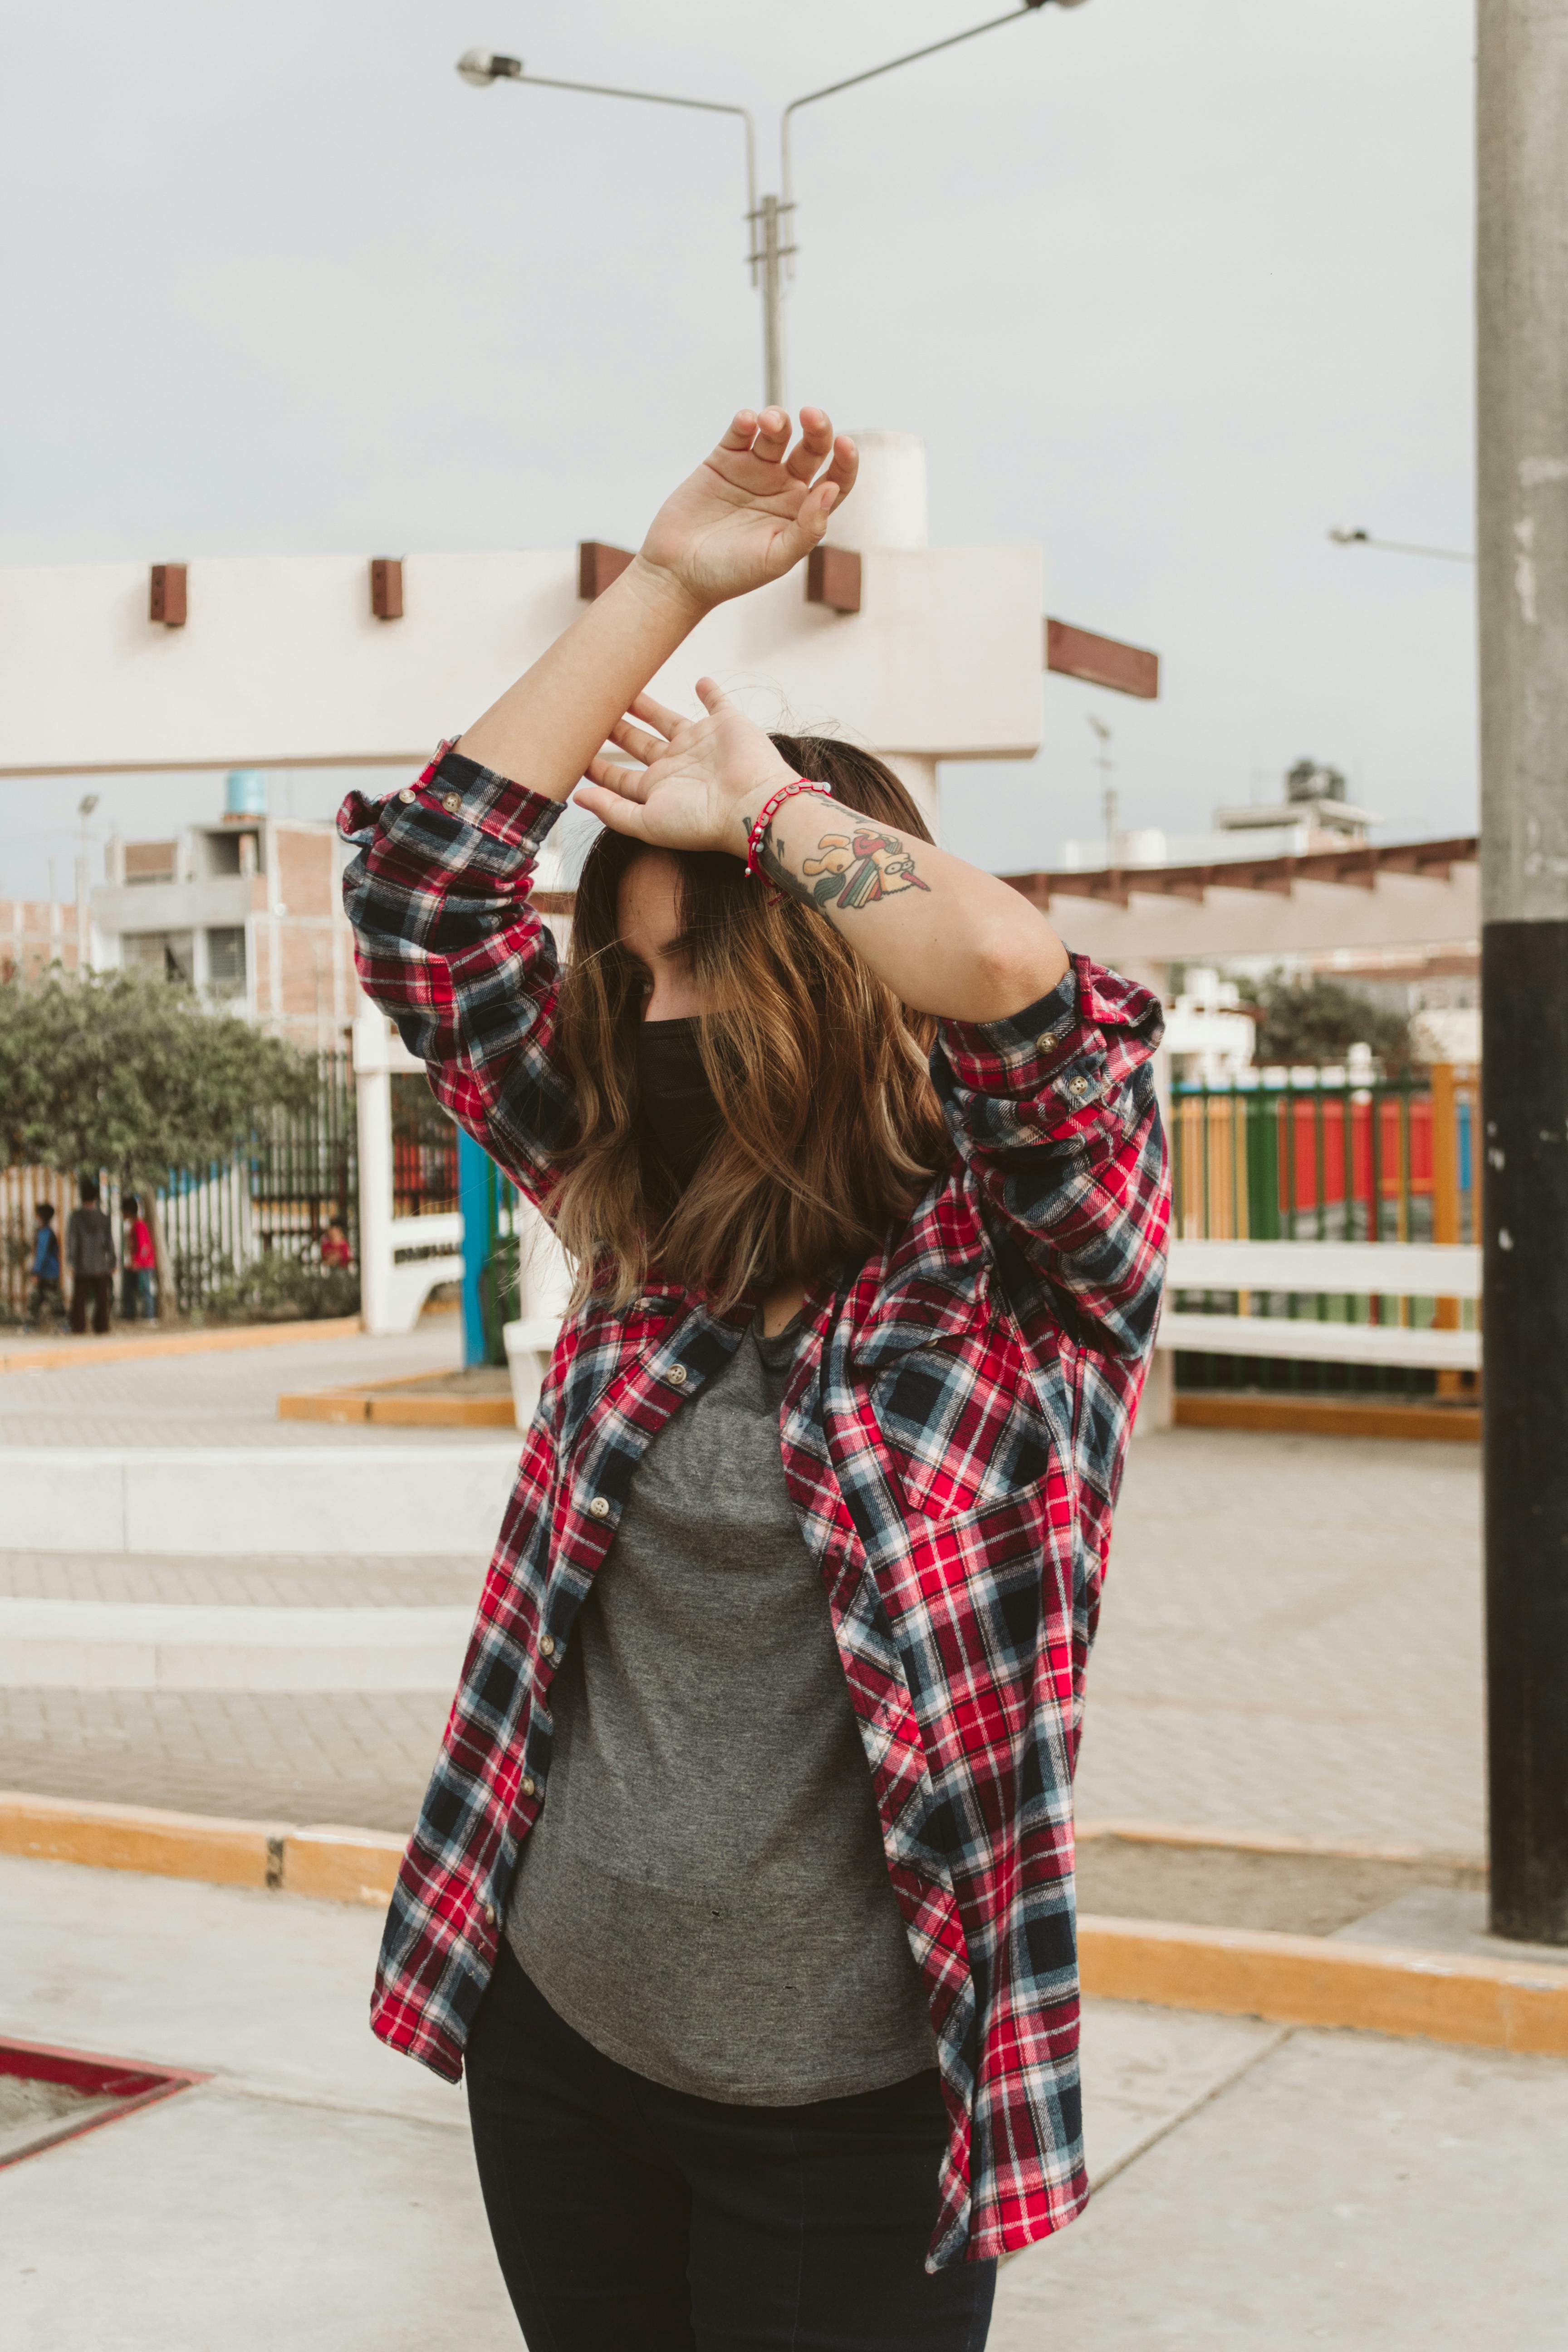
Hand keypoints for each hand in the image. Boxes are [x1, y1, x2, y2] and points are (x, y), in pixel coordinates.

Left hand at [574, 680, 795, 855]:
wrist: (753, 803)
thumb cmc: (702, 821)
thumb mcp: (646, 822)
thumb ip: (611, 810)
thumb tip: (576, 797)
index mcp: (658, 789)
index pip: (619, 778)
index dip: (597, 766)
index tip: (573, 748)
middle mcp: (678, 766)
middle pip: (638, 744)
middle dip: (615, 729)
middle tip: (592, 709)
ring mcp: (702, 744)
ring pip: (667, 719)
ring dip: (647, 706)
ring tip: (626, 690)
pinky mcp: (726, 724)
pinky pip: (716, 702)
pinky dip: (710, 691)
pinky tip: (699, 681)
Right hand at [637, 407, 856, 609]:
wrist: (677, 573)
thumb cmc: (729, 574)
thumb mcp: (776, 559)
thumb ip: (807, 529)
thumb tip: (830, 490)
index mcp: (802, 511)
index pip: (836, 479)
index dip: (845, 461)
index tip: (844, 445)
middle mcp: (782, 487)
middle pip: (811, 447)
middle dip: (817, 427)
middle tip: (811, 416)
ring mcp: (753, 471)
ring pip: (776, 434)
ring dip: (778, 420)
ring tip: (769, 421)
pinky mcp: (723, 460)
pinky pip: (740, 433)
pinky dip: (745, 422)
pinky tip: (747, 421)